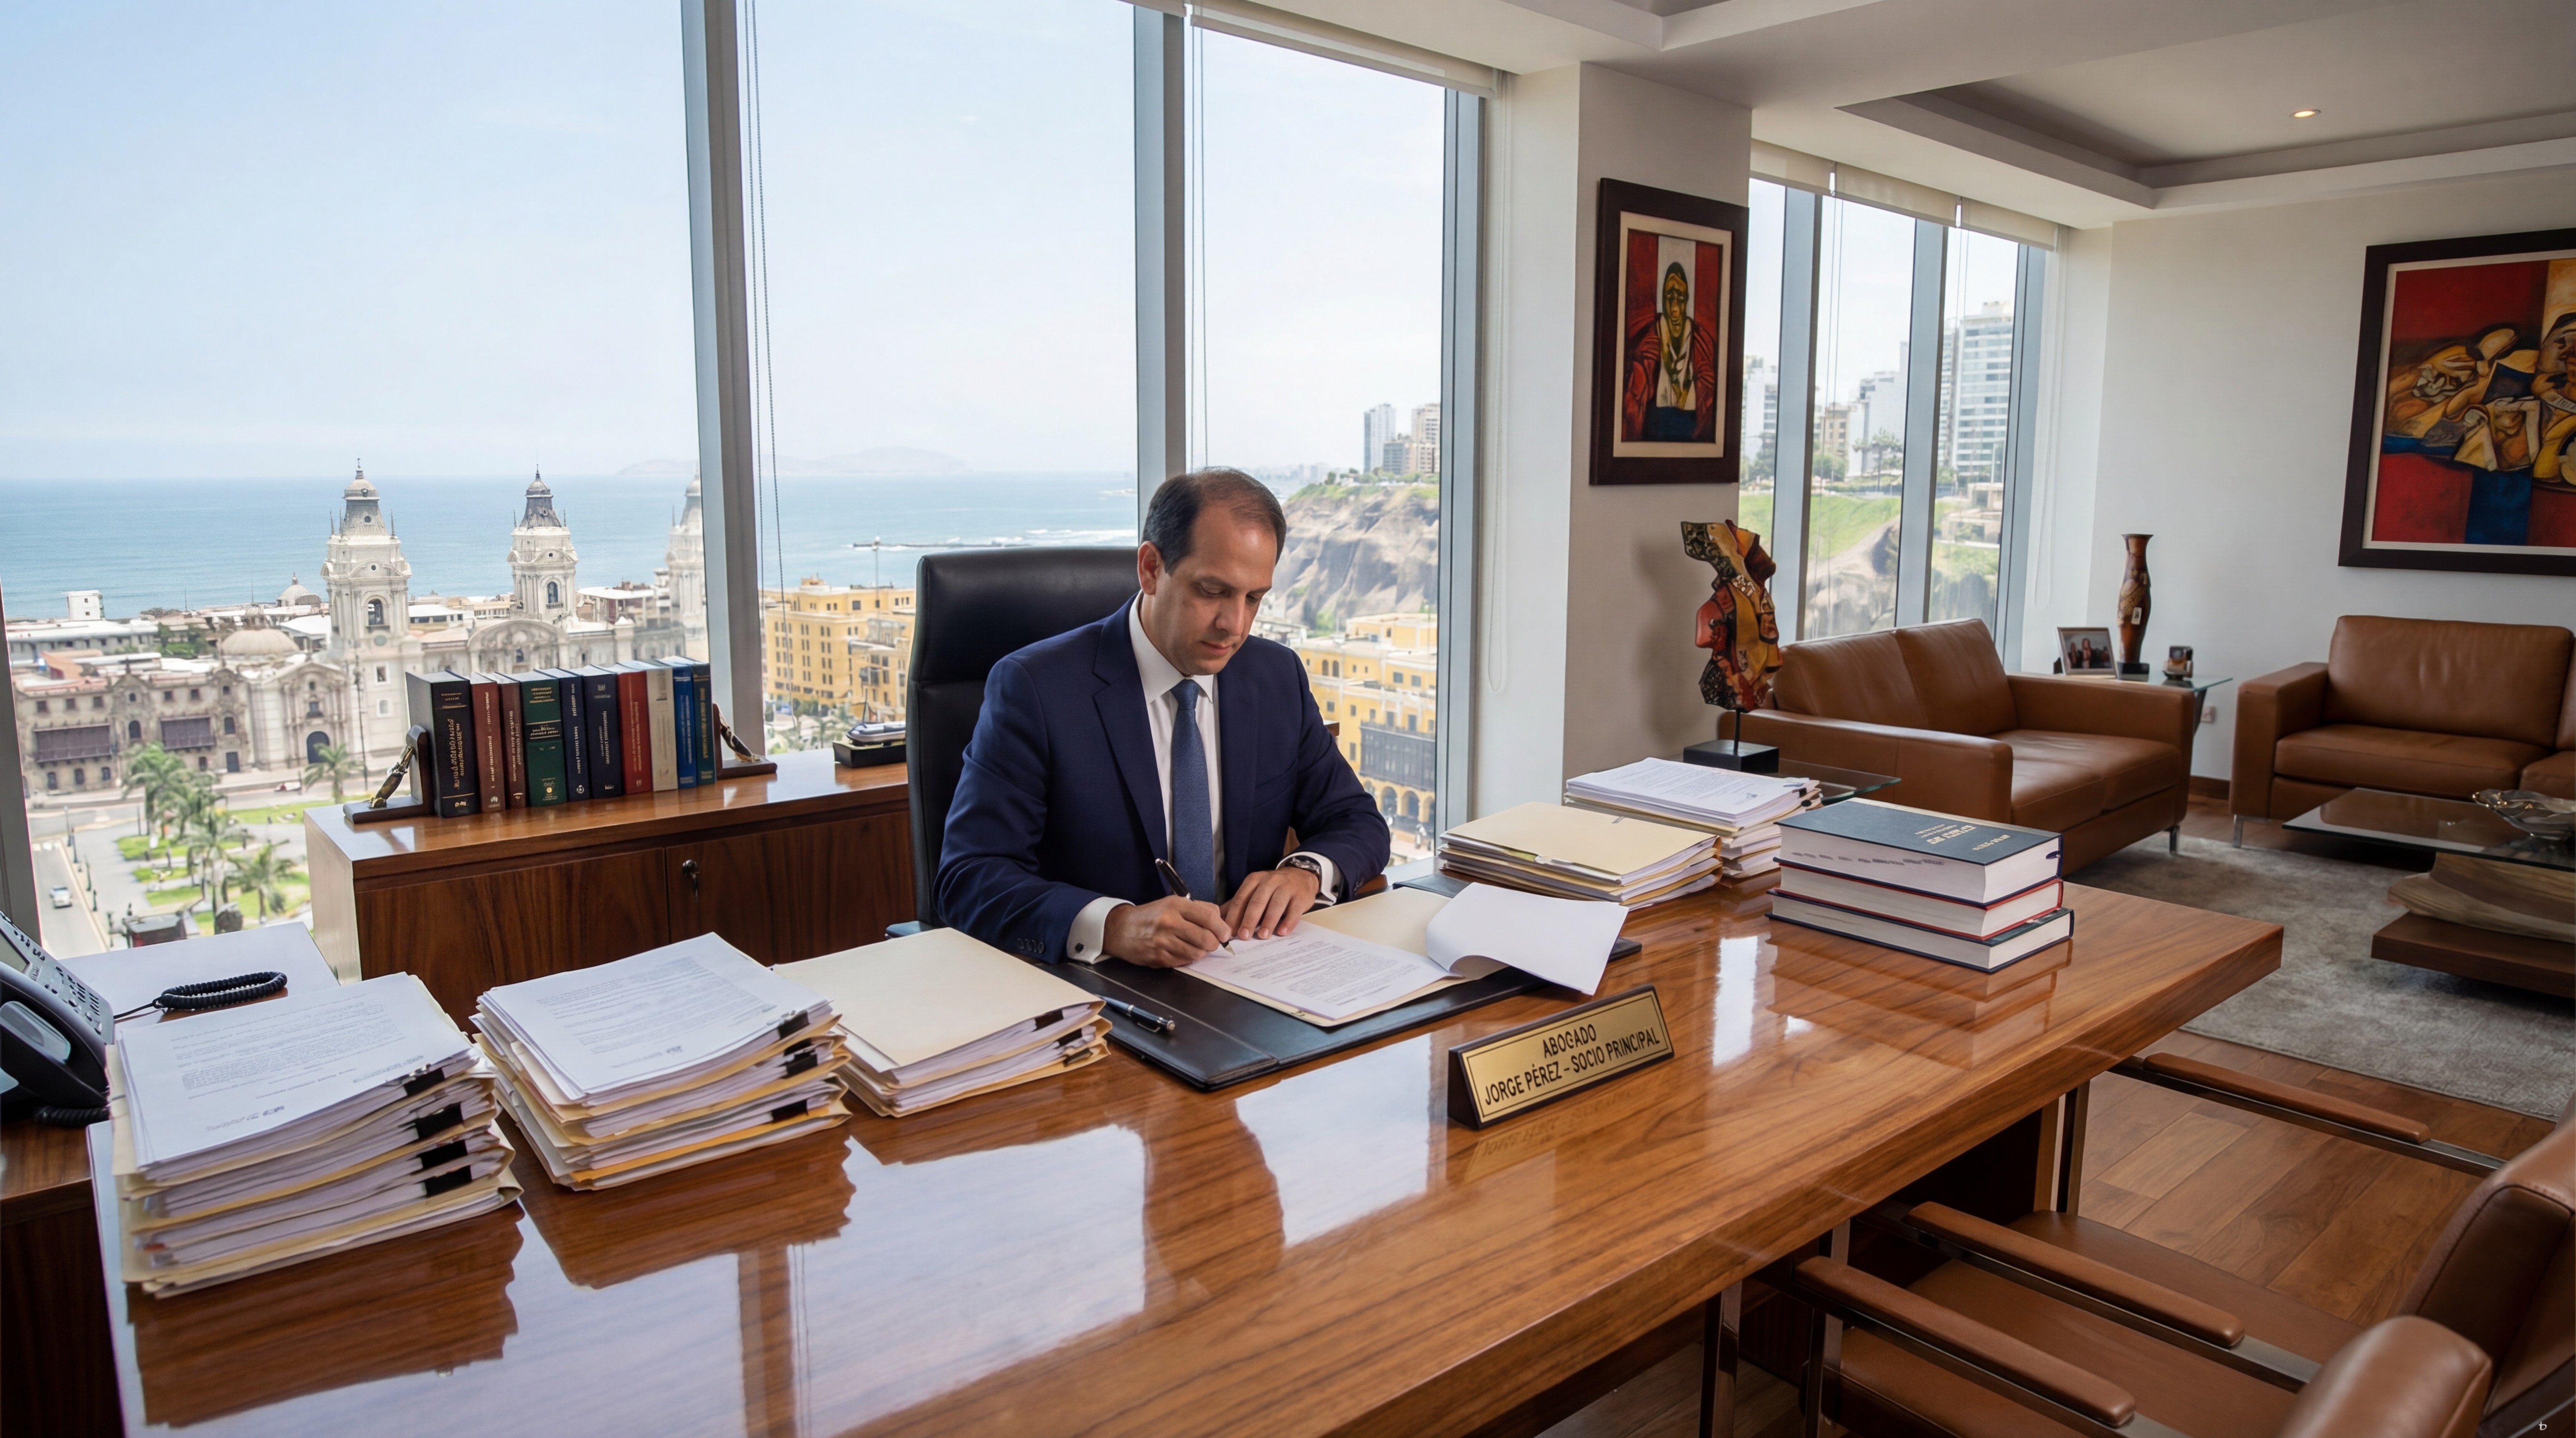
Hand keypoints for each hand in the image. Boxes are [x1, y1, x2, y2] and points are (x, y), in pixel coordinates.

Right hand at [1104, 897, 1230, 967]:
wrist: (1121, 929)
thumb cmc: (1151, 916)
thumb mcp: (1172, 903)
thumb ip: (1198, 909)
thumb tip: (1220, 920)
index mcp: (1175, 905)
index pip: (1208, 917)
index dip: (1222, 928)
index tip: (1225, 933)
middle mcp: (1169, 922)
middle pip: (1206, 938)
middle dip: (1214, 943)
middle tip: (1211, 942)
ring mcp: (1163, 942)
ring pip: (1197, 953)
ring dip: (1200, 951)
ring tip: (1193, 945)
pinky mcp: (1159, 958)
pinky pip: (1184, 961)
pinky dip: (1187, 957)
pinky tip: (1180, 950)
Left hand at [1221, 864, 1321, 940]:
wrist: (1301, 876)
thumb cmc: (1273, 887)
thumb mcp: (1254, 890)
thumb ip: (1239, 903)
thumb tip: (1219, 919)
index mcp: (1254, 880)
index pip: (1241, 899)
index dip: (1234, 916)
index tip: (1230, 932)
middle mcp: (1269, 881)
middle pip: (1257, 901)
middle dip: (1249, 919)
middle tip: (1244, 936)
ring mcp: (1286, 888)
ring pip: (1275, 905)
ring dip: (1268, 921)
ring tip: (1262, 936)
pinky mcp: (1300, 896)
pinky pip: (1294, 910)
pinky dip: (1288, 922)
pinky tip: (1282, 932)